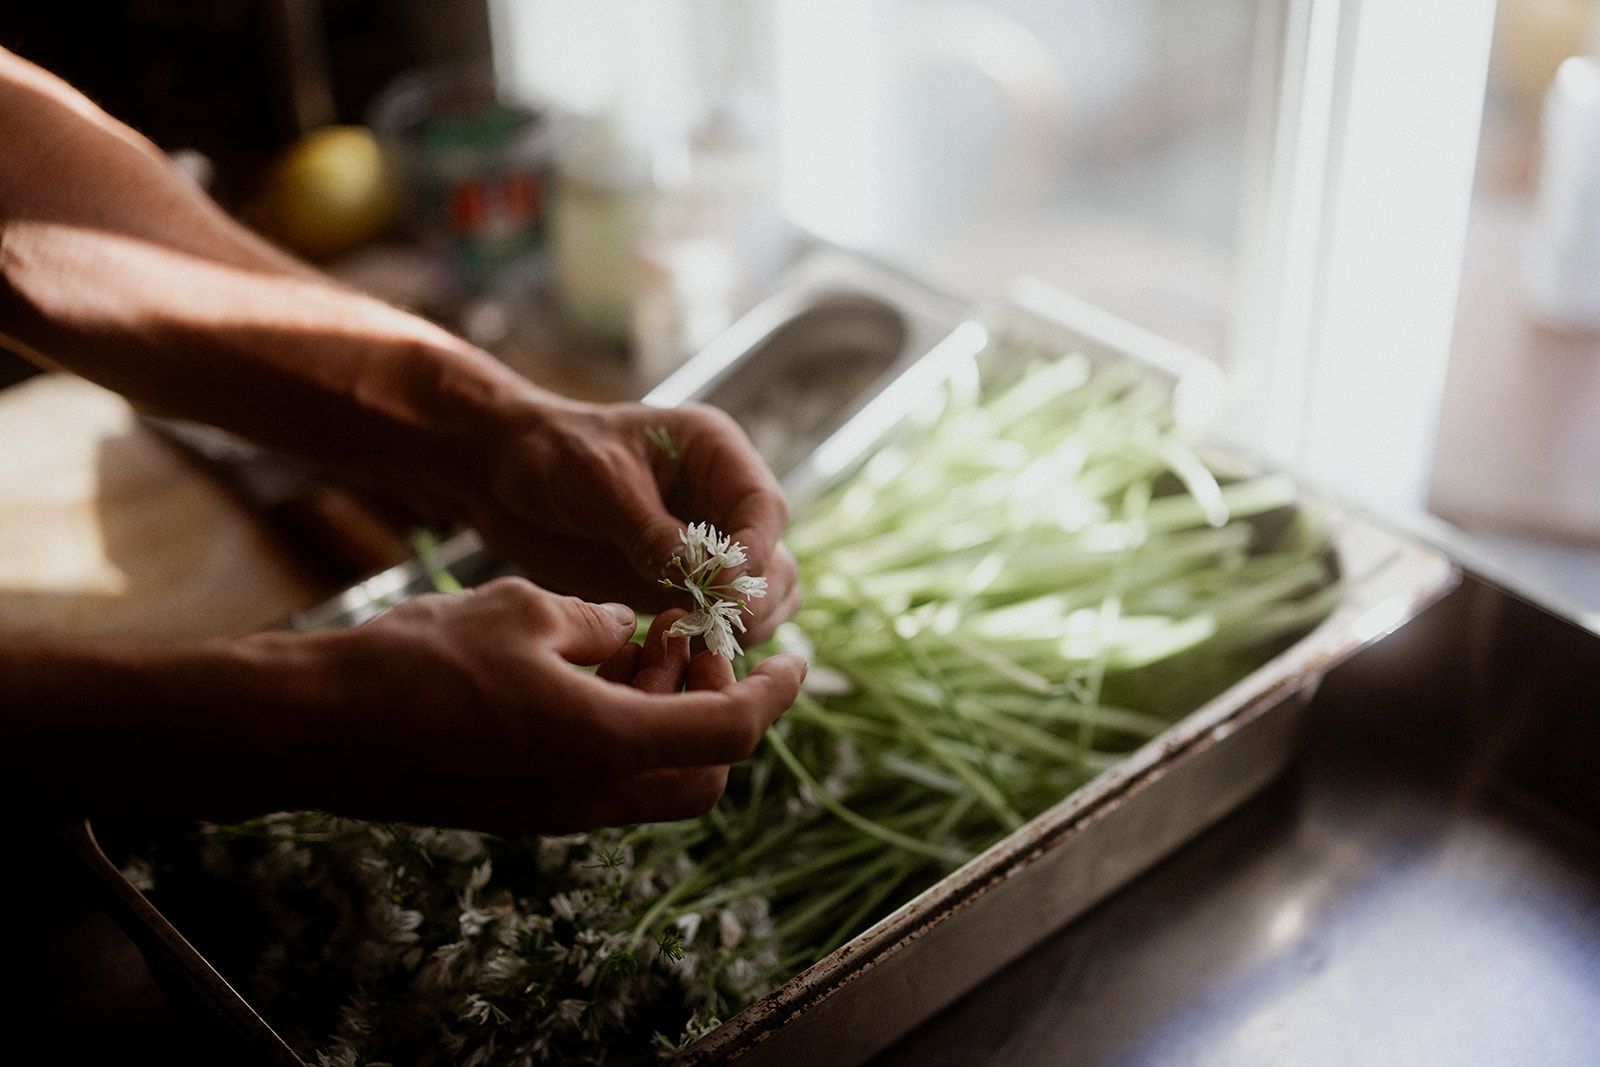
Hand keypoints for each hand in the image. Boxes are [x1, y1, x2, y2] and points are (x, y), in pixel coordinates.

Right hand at [301, 578, 805, 833]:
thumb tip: (630, 628)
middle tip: (695, 643)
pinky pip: (609, 779)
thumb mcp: (527, 610)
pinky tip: (592, 667)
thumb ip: (601, 621)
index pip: (733, 732)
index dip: (774, 693)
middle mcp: (593, 794)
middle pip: (707, 770)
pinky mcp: (526, 807)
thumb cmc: (416, 661)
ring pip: (658, 779)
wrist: (316, 728)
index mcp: (607, 743)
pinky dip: (626, 730)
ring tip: (641, 643)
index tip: (794, 657)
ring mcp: (557, 810)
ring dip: (671, 717)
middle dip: (722, 706)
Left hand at [468, 397, 800, 644]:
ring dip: (738, 625)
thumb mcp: (600, 483)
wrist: (501, 472)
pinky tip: (676, 650)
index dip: (756, 552)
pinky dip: (709, 639)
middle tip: (714, 629)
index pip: (762, 507)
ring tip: (696, 643)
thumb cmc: (550, 454)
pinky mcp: (679, 585)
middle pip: (773, 560)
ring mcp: (705, 547)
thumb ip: (654, 532)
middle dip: (753, 597)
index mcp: (715, 454)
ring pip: (758, 598)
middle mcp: (721, 500)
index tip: (731, 592)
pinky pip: (717, 620)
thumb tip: (710, 580)